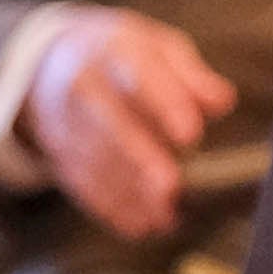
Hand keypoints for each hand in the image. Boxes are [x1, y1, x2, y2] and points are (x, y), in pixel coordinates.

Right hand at [11, 7, 231, 240]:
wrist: (50, 60)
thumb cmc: (122, 57)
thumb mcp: (158, 48)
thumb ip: (191, 76)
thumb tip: (221, 101)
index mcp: (114, 51)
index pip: (138, 74)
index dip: (165, 104)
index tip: (191, 134)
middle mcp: (82, 85)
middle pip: (107, 121)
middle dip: (138, 156)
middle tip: (171, 186)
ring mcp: (63, 120)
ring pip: (93, 158)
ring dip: (128, 191)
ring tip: (164, 216)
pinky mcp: (57, 152)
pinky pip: (80, 182)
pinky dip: (110, 207)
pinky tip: (140, 225)